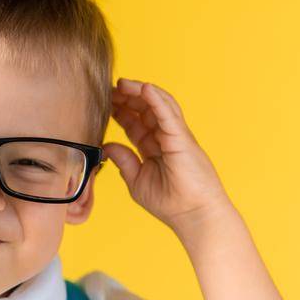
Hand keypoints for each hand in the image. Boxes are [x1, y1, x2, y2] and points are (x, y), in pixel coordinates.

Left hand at [103, 78, 234, 235]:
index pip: (135, 124)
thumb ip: (124, 160)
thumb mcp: (137, 179)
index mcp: (155, 148)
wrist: (194, 216)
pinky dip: (157, 100)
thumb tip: (107, 147)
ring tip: (122, 83)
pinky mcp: (183, 140)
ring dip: (140, 93)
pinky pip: (169, 115)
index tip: (105, 102)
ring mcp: (176, 137)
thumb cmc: (171, 203)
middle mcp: (166, 139)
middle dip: (128, 98)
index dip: (120, 112)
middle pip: (146, 110)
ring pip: (158, 106)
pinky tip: (144, 88)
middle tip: (110, 88)